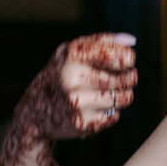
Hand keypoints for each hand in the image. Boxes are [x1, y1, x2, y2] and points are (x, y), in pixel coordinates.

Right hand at [0, 32, 138, 165]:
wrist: (34, 111)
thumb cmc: (61, 74)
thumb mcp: (73, 51)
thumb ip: (103, 42)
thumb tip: (131, 42)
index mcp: (73, 55)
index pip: (121, 56)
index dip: (128, 59)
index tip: (127, 61)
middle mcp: (73, 78)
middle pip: (126, 78)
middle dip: (129, 77)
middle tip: (123, 77)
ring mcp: (77, 103)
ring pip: (124, 98)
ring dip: (124, 95)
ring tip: (112, 91)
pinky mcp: (82, 124)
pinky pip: (114, 116)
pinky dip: (111, 111)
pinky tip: (97, 106)